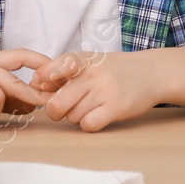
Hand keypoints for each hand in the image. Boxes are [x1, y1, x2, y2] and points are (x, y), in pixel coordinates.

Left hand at [31, 51, 158, 131]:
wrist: (150, 72)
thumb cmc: (113, 69)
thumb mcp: (88, 62)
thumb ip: (62, 71)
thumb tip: (34, 84)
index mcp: (80, 59)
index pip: (46, 73)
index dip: (42, 87)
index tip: (48, 90)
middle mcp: (90, 73)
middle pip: (55, 104)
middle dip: (56, 111)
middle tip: (66, 108)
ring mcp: (103, 90)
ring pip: (72, 116)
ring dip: (77, 117)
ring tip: (90, 106)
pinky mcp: (115, 107)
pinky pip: (88, 125)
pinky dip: (89, 124)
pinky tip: (98, 115)